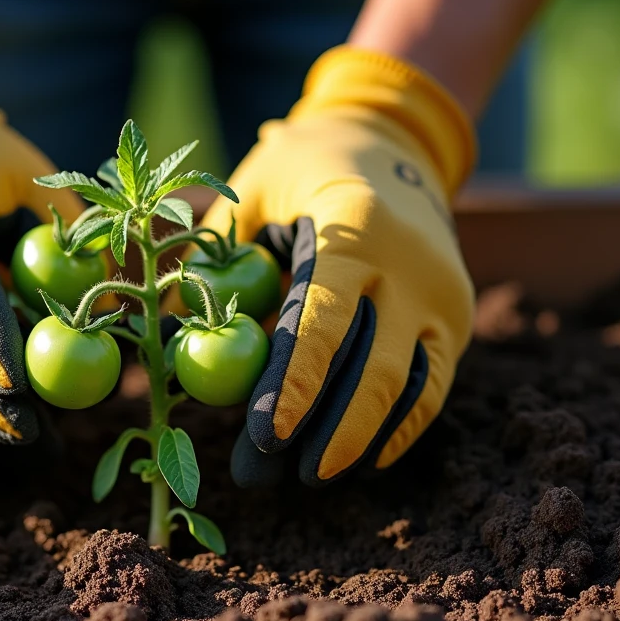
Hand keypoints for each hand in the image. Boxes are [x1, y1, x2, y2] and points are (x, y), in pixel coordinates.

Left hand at [202, 46, 476, 486]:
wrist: (393, 143)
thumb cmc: (299, 170)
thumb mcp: (249, 194)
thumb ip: (212, 263)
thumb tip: (162, 340)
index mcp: (356, 226)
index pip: (324, 320)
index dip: (293, 384)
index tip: (265, 438)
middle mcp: (414, 265)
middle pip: (373, 370)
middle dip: (323, 433)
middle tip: (269, 477)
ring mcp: (445, 296)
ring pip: (409, 391)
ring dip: (358, 442)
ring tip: (306, 478)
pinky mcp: (457, 319)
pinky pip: (430, 389)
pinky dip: (395, 429)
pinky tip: (356, 460)